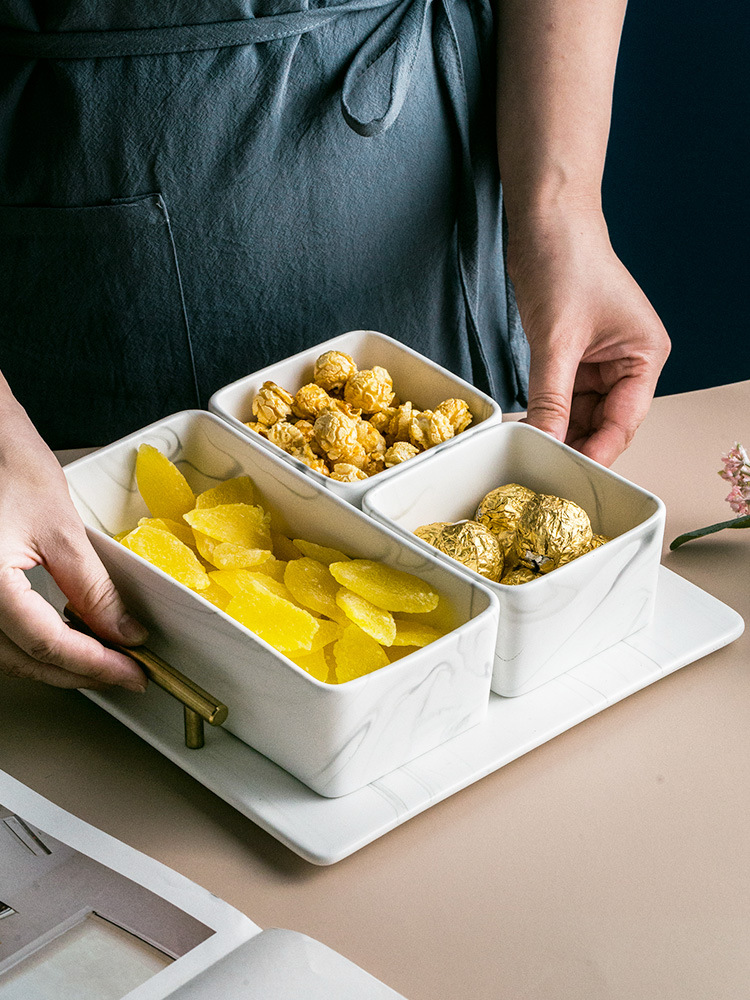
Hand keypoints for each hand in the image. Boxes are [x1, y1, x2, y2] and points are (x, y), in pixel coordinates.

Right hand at [0, 388, 147, 690]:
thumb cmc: (4, 462)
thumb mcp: (60, 527)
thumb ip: (92, 588)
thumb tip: (123, 630)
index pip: (46, 644)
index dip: (95, 664)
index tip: (133, 672)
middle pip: (23, 660)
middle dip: (77, 671)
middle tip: (124, 672)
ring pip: (5, 656)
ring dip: (53, 664)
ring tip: (101, 659)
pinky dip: (29, 644)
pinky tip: (62, 640)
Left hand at [507, 205, 670, 466]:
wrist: (545, 218)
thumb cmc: (565, 262)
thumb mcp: (556, 340)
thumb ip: (550, 397)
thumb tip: (542, 442)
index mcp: (645, 357)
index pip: (623, 421)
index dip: (595, 451)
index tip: (567, 474)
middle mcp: (629, 363)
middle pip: (602, 423)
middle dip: (572, 443)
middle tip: (539, 468)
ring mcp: (600, 361)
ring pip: (578, 413)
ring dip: (553, 429)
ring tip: (525, 449)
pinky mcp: (573, 356)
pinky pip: (560, 396)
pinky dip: (543, 411)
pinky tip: (523, 426)